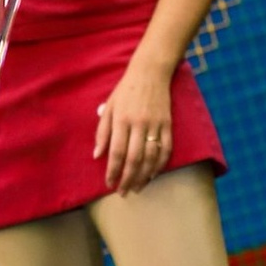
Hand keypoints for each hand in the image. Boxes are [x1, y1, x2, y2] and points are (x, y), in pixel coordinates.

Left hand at [93, 61, 173, 193]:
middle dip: (127, 179)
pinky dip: (160, 164)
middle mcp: (139, 124)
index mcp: (121, 120)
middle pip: (134, 159)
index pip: (116, 152)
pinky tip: (153, 174)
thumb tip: (96, 156)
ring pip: (151, 157)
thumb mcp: (108, 108)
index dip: (113, 171)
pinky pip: (166, 148)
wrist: (150, 73)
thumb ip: (102, 132)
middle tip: (123, 192)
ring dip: (144, 176)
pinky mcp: (168, 124)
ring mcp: (156, 124)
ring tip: (136, 188)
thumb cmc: (125, 91)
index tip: (109, 184)